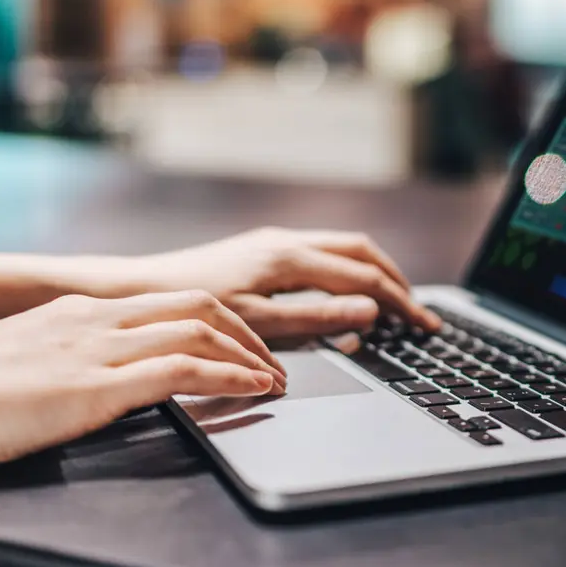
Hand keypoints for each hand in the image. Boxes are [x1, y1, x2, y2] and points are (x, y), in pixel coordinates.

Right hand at [0, 290, 283, 487]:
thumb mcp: (19, 361)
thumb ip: (60, 359)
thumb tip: (83, 377)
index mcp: (76, 310)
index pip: (167, 301)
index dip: (217, 318)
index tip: (240, 340)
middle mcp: (95, 319)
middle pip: (197, 305)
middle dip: (245, 330)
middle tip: (273, 358)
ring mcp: (98, 348)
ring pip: (201, 329)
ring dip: (250, 354)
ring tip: (276, 378)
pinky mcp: (98, 384)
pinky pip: (185, 369)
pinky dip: (231, 376)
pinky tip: (255, 389)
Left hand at [131, 228, 440, 342]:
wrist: (140, 290)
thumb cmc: (192, 311)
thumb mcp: (259, 324)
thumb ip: (316, 318)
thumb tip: (367, 311)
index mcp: (290, 258)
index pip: (365, 277)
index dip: (401, 303)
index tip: (425, 325)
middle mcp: (286, 242)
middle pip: (361, 251)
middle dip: (396, 280)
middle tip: (420, 313)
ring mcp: (274, 242)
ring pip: (343, 247)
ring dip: (374, 272)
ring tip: (394, 301)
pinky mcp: (262, 250)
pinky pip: (322, 253)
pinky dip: (348, 271)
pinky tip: (347, 294)